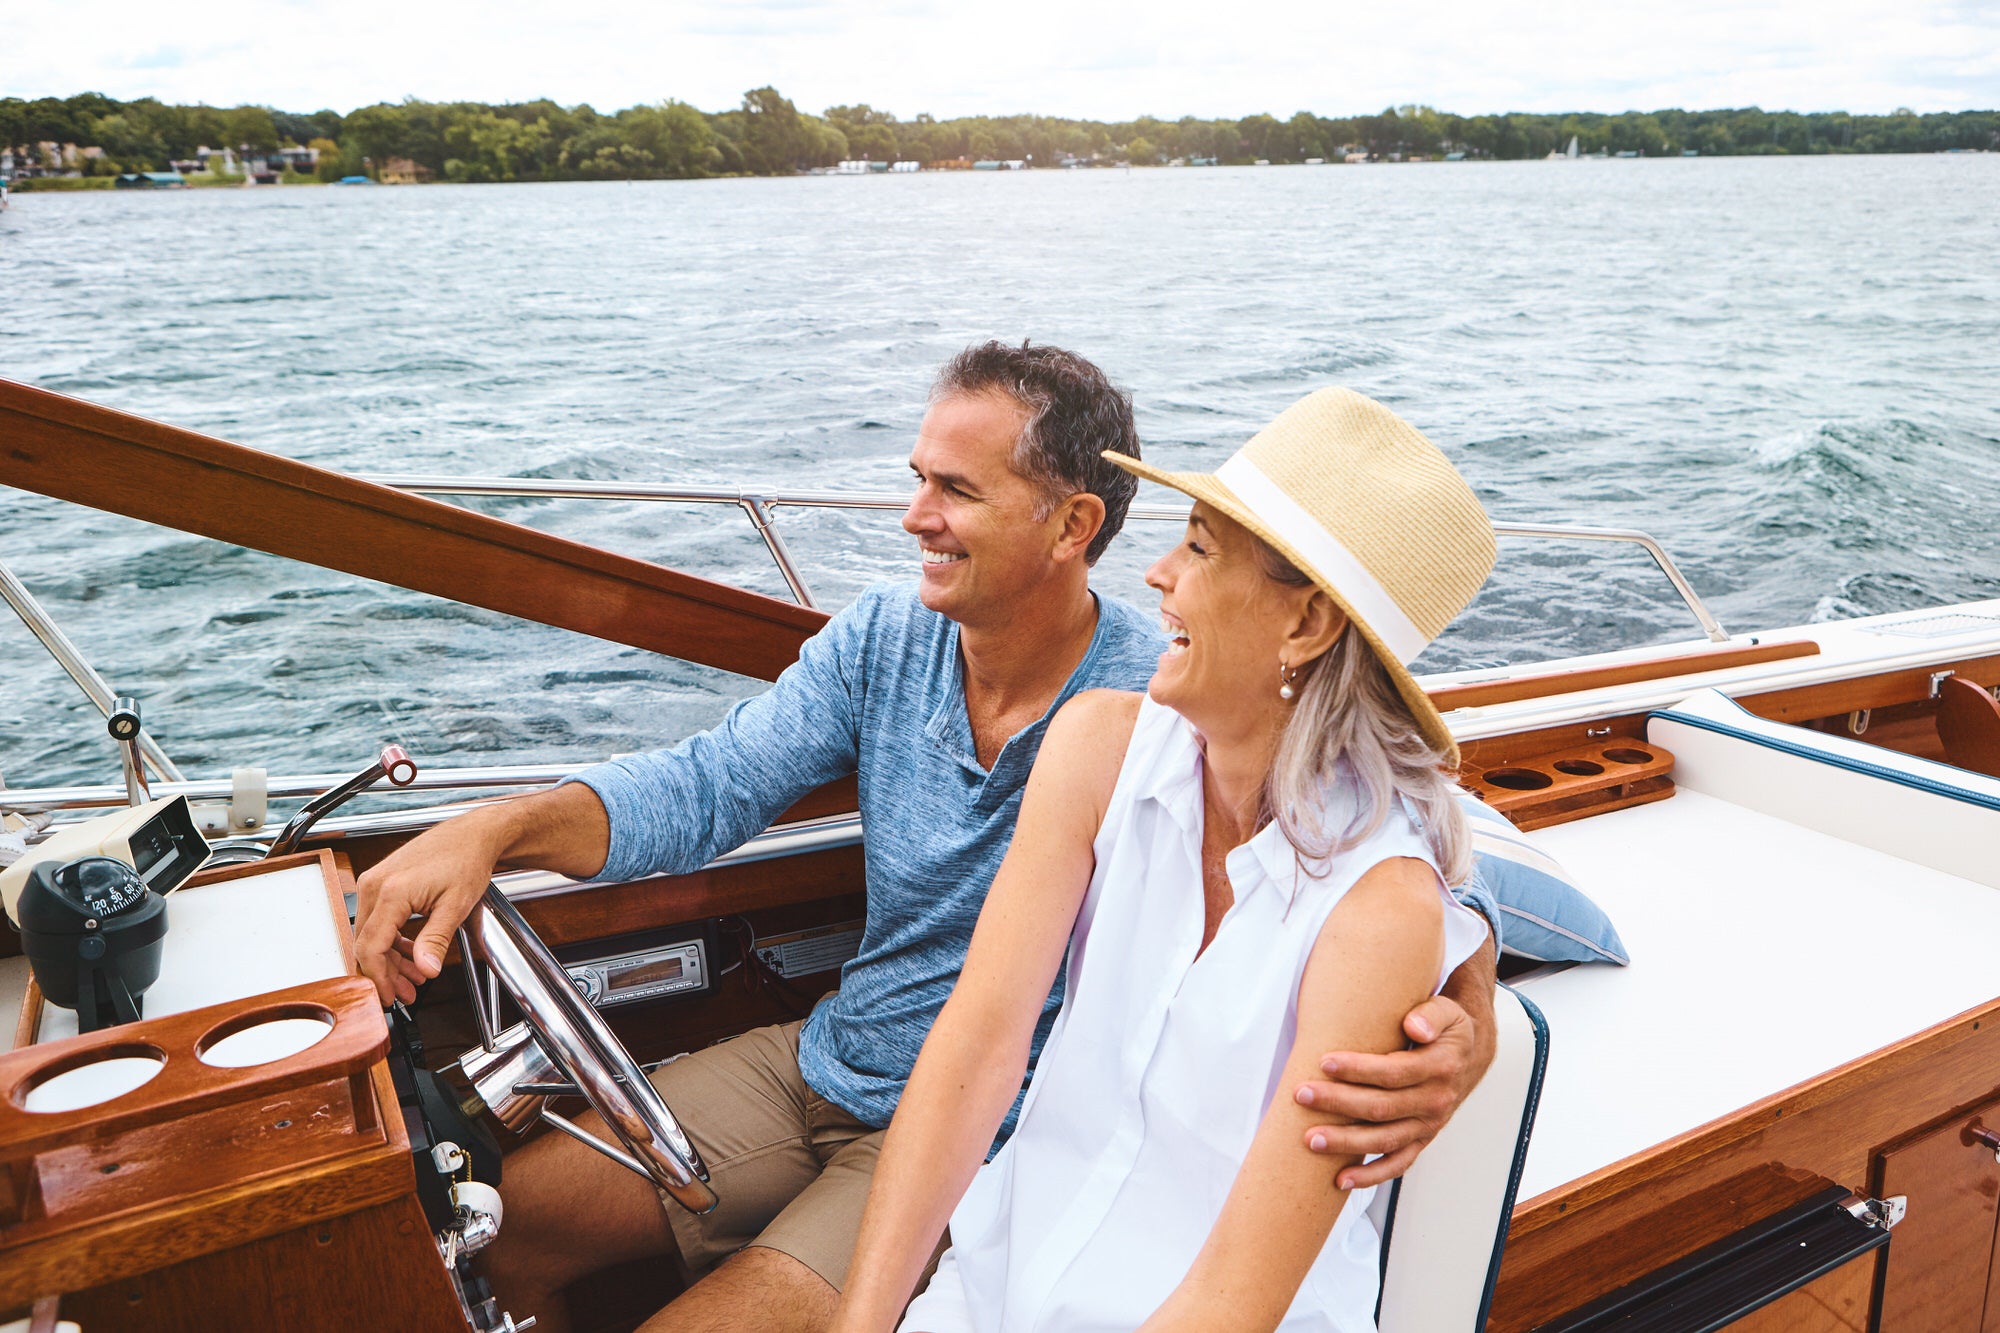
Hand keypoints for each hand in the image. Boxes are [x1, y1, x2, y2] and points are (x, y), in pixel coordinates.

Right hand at [352, 811, 511, 1005]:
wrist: (471, 835)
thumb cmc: (466, 860)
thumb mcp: (455, 906)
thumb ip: (437, 940)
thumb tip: (427, 969)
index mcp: (391, 892)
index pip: (371, 948)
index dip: (379, 978)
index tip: (390, 996)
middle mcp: (374, 885)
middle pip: (366, 944)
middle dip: (385, 974)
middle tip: (406, 994)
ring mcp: (374, 882)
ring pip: (370, 934)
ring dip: (389, 960)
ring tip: (413, 978)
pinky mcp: (380, 882)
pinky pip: (377, 920)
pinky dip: (391, 941)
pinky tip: (410, 955)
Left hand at [1290, 994, 1483, 1189]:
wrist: (1467, 1056)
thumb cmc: (1445, 1029)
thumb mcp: (1446, 1011)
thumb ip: (1430, 1014)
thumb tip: (1413, 1026)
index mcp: (1440, 1067)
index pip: (1394, 1072)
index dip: (1358, 1069)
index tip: (1323, 1062)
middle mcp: (1436, 1100)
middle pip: (1382, 1107)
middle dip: (1339, 1103)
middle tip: (1301, 1095)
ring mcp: (1428, 1125)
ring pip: (1385, 1139)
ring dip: (1347, 1142)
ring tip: (1310, 1140)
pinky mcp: (1421, 1140)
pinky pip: (1397, 1164)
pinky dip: (1371, 1176)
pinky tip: (1341, 1180)